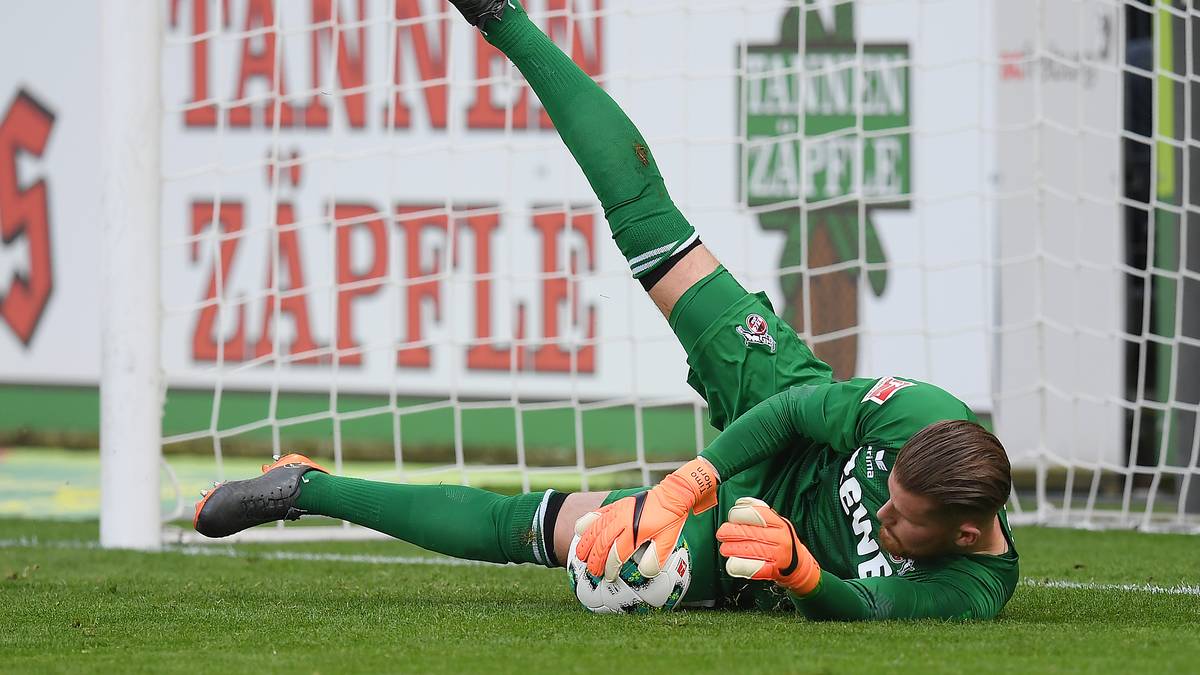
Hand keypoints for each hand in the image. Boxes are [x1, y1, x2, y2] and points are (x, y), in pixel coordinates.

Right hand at [574, 457, 718, 581]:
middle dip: (595, 559)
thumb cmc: (670, 519)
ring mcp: (619, 511)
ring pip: (596, 528)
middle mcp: (624, 520)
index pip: (617, 554)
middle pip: (603, 542)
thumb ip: (656, 557)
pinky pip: (598, 513)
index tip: (608, 576)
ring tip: (580, 555)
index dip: (610, 567)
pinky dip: (588, 522)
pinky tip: (579, 529)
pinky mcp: (617, 504)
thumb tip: (645, 572)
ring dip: (586, 543)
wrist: (673, 494)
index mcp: (636, 531)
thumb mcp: (668, 541)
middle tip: (593, 571)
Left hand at [716, 497, 820, 594]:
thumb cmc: (781, 540)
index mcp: (780, 524)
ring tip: (724, 548)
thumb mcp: (776, 523)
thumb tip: (741, 503)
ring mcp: (778, 555)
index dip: (741, 514)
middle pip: (752, 533)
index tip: (732, 517)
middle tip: (721, 533)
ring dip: (733, 549)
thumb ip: (759, 512)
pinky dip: (740, 566)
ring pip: (751, 550)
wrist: (798, 565)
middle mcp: (781, 538)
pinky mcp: (773, 570)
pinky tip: (732, 563)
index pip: (758, 515)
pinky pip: (754, 568)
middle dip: (732, 533)